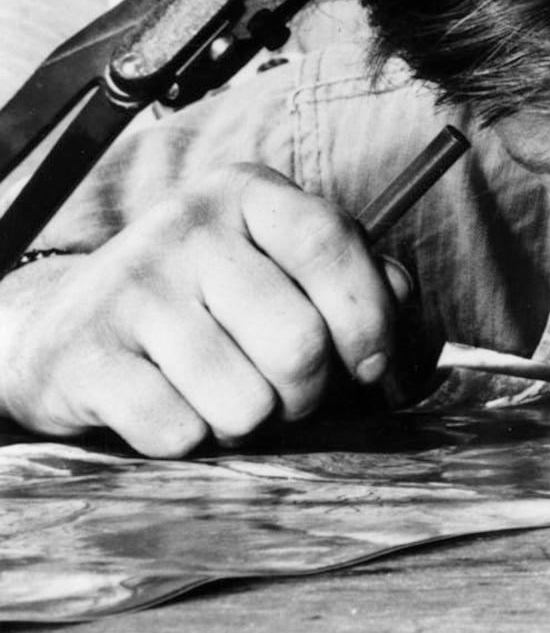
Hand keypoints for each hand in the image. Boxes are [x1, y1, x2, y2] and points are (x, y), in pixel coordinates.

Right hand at [0, 164, 410, 456]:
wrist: (64, 330)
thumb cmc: (204, 304)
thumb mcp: (278, 268)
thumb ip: (355, 278)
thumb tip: (401, 303)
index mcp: (245, 192)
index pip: (332, 243)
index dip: (369, 319)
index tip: (373, 366)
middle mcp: (186, 225)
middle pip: (300, 343)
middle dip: (308, 394)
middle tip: (287, 395)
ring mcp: (130, 287)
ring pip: (246, 402)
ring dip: (247, 423)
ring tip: (224, 398)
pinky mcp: (85, 355)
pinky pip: (180, 432)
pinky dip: (188, 440)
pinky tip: (171, 407)